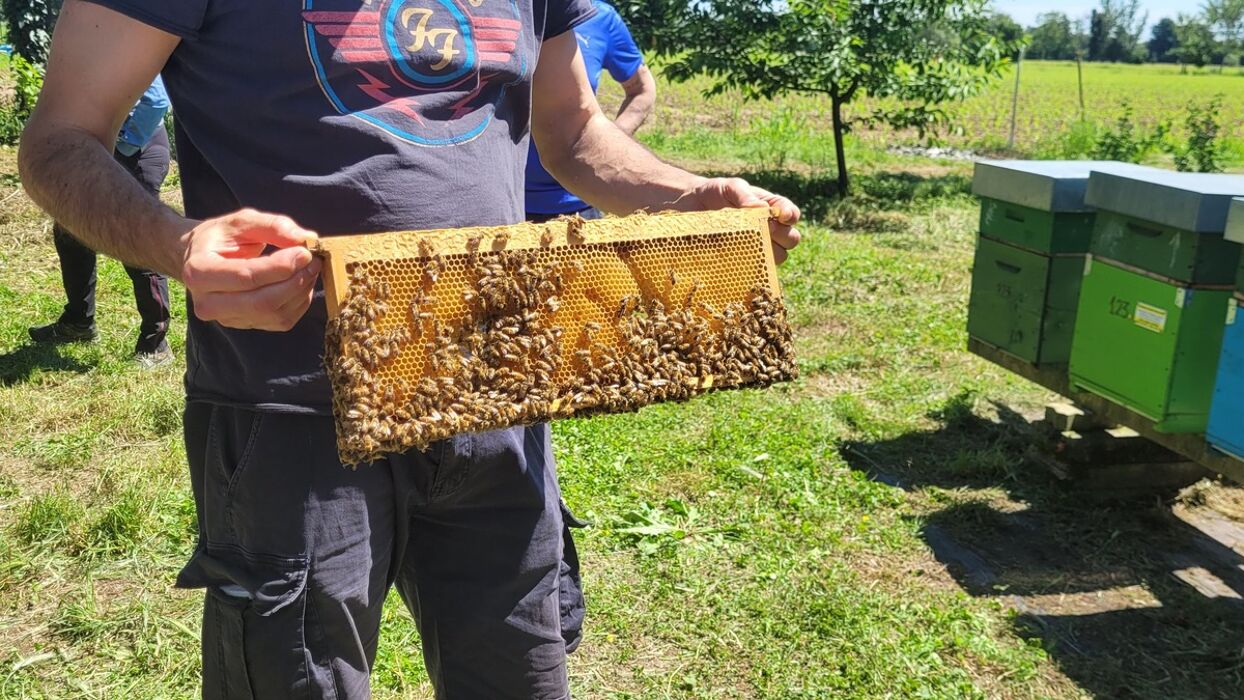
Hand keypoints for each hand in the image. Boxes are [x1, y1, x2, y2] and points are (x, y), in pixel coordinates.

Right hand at [180, 209, 321, 330]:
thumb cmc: (221, 238)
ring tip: (310, 267)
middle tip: (313, 261)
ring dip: (301, 291)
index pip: (246, 277)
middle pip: (262, 302)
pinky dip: (299, 301)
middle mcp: (208, 303)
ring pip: (275, 314)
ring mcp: (227, 319)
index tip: (304, 252)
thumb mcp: (242, 222)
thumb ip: (272, 226)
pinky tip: (301, 281)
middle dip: (295, 281)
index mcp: (198, 272)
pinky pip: (282, 321)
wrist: (202, 259)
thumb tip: (304, 237)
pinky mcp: (246, 325)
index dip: (280, 267)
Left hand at [680, 178, 801, 263]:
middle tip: (764, 230)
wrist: (690, 208)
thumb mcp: (730, 187)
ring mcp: (758, 249)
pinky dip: (751, 266)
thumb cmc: (715, 193)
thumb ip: (745, 196)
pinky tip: (737, 259)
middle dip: (782, 236)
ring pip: (777, 258)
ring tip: (746, 244)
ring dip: (766, 252)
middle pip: (791, 239)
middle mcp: (770, 230)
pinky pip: (756, 271)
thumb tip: (763, 209)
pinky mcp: (744, 263)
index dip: (790, 216)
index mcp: (771, 209)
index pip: (791, 214)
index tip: (780, 215)